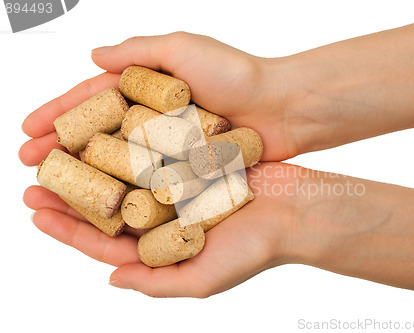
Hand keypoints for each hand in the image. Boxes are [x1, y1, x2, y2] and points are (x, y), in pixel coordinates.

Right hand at [20, 32, 300, 165]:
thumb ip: (139, 52)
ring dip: (85, 175)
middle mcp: (154, 118)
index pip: (92, 101)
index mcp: (148, 88)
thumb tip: (92, 55)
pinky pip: (148, 182)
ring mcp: (169, 146)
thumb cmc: (238, 75)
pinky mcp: (187, 169)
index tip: (26, 130)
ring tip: (53, 189)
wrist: (283, 109)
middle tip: (28, 167)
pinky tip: (99, 204)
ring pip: (118, 163)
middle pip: (98, 135)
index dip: (58, 114)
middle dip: (61, 149)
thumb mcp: (184, 50)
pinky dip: (124, 191)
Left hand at [24, 163, 304, 296]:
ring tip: (61, 151)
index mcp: (163, 249)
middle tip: (33, 179)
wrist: (296, 209)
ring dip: (94, 165)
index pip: (106, 242)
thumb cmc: (256, 249)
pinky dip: (130, 144)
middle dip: (70, 195)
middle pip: (109, 207)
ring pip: (126, 176)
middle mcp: (165, 218)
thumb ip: (157, 284)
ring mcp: (177, 189)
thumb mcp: (204, 279)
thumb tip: (111, 277)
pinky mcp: (190, 163)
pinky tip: (106, 131)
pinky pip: (154, 153)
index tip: (36, 212)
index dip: (68, 230)